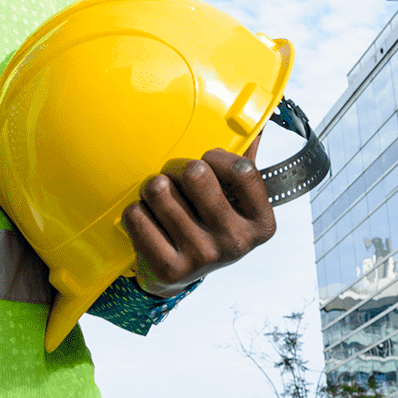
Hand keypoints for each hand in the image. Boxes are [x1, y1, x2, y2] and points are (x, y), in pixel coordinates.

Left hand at [122, 135, 276, 297]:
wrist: (181, 274)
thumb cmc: (209, 224)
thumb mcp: (235, 200)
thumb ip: (243, 163)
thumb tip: (255, 123)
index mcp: (261, 223)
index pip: (243, 170)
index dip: (218, 156)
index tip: (207, 159)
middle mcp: (236, 243)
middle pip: (195, 173)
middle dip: (177, 168)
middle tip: (176, 180)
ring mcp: (203, 258)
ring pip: (159, 190)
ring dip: (153, 188)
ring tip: (160, 199)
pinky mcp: (170, 269)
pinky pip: (136, 215)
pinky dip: (136, 211)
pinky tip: (148, 219)